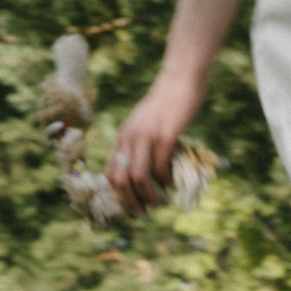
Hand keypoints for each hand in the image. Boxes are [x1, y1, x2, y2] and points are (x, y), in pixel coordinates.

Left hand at [107, 74, 205, 217]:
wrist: (180, 78)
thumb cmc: (167, 102)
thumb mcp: (146, 123)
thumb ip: (141, 142)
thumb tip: (147, 168)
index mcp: (123, 136)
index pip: (110, 173)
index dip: (118, 194)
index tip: (131, 205)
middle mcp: (129, 138)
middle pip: (120, 180)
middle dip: (130, 202)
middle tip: (143, 213)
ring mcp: (146, 137)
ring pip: (138, 178)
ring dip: (149, 196)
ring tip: (159, 202)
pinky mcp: (165, 135)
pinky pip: (160, 166)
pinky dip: (165, 179)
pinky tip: (171, 182)